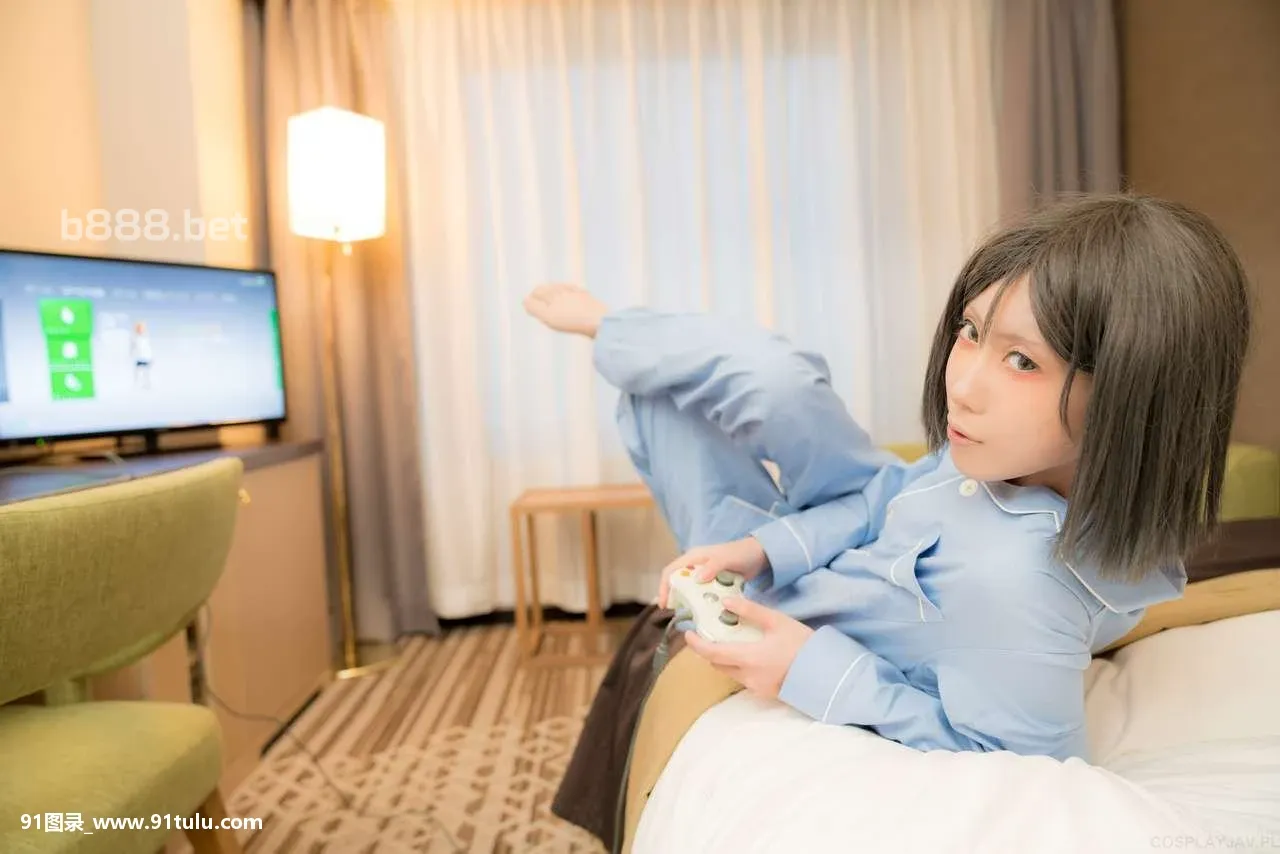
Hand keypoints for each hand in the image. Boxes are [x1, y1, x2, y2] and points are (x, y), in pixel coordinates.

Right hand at [522, 283, 608, 337]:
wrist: (598, 320)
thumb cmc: (569, 320)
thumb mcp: (547, 316)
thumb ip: (535, 308)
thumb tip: (525, 300)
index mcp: (552, 292)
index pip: (539, 291)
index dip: (533, 297)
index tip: (530, 304)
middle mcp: (564, 289)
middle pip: (550, 288)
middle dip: (544, 293)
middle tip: (541, 301)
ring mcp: (578, 293)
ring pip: (563, 289)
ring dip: (556, 292)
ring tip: (554, 299)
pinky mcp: (589, 299)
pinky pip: (576, 293)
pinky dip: (570, 295)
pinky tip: (572, 298)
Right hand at [658, 536, 769, 609]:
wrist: (759, 555)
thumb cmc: (741, 553)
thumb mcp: (727, 558)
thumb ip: (713, 566)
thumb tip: (696, 579)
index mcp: (694, 557)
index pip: (671, 571)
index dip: (664, 587)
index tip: (664, 605)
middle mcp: (695, 566)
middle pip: (676, 581)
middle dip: (672, 596)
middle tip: (674, 614)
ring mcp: (704, 574)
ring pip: (688, 589)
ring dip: (685, 601)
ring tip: (685, 616)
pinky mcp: (712, 582)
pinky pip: (701, 593)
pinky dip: (699, 602)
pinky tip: (701, 614)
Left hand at [683, 597, 813, 699]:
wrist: (826, 672)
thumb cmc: (803, 644)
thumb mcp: (777, 621)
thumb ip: (750, 611)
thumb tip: (726, 602)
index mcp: (748, 658)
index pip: (712, 653)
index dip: (696, 645)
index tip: (688, 634)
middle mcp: (748, 676)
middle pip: (717, 664)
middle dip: (709, 651)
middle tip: (707, 634)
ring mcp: (756, 687)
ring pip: (729, 673)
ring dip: (723, 659)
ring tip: (728, 641)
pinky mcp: (764, 692)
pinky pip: (743, 678)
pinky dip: (738, 666)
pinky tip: (747, 653)